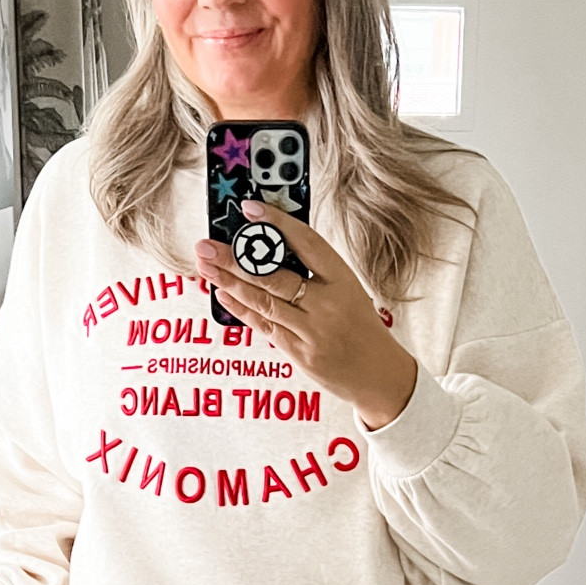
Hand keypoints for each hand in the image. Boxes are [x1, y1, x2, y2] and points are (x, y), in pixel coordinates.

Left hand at [195, 201, 417, 430]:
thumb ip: (314, 274)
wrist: (379, 375)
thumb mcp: (348, 291)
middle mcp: (328, 305)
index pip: (307, 243)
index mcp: (343, 280)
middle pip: (273, 276)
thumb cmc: (361, 328)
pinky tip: (222, 294)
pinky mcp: (301, 354)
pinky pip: (265, 326)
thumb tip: (269, 250)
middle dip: (235, 259)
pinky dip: (241, 309)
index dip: (277, 223)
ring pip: (263, 302)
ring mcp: (313, 332)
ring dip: (229, 282)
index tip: (250, 208)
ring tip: (205, 266)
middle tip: (206, 245)